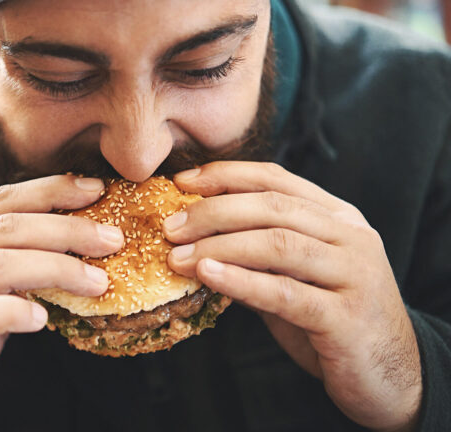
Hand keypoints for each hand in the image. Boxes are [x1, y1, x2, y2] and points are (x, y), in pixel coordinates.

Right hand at [0, 175, 121, 430]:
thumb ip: (4, 266)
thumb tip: (70, 249)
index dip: (50, 191)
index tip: (94, 189)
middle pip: (5, 227)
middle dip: (66, 228)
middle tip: (111, 239)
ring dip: (56, 269)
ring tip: (97, 282)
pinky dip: (13, 313)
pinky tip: (41, 320)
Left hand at [162, 162, 421, 431]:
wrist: (390, 375)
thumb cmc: (332, 321)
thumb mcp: (294, 278)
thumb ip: (256, 256)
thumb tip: (193, 240)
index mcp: (338, 217)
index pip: (277, 179)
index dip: (225, 176)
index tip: (181, 184)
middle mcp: (350, 237)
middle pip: (272, 207)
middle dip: (213, 212)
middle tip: (170, 227)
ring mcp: (354, 274)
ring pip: (278, 244)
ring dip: (219, 246)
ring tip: (178, 256)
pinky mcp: (348, 316)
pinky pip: (286, 292)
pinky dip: (241, 281)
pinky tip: (208, 276)